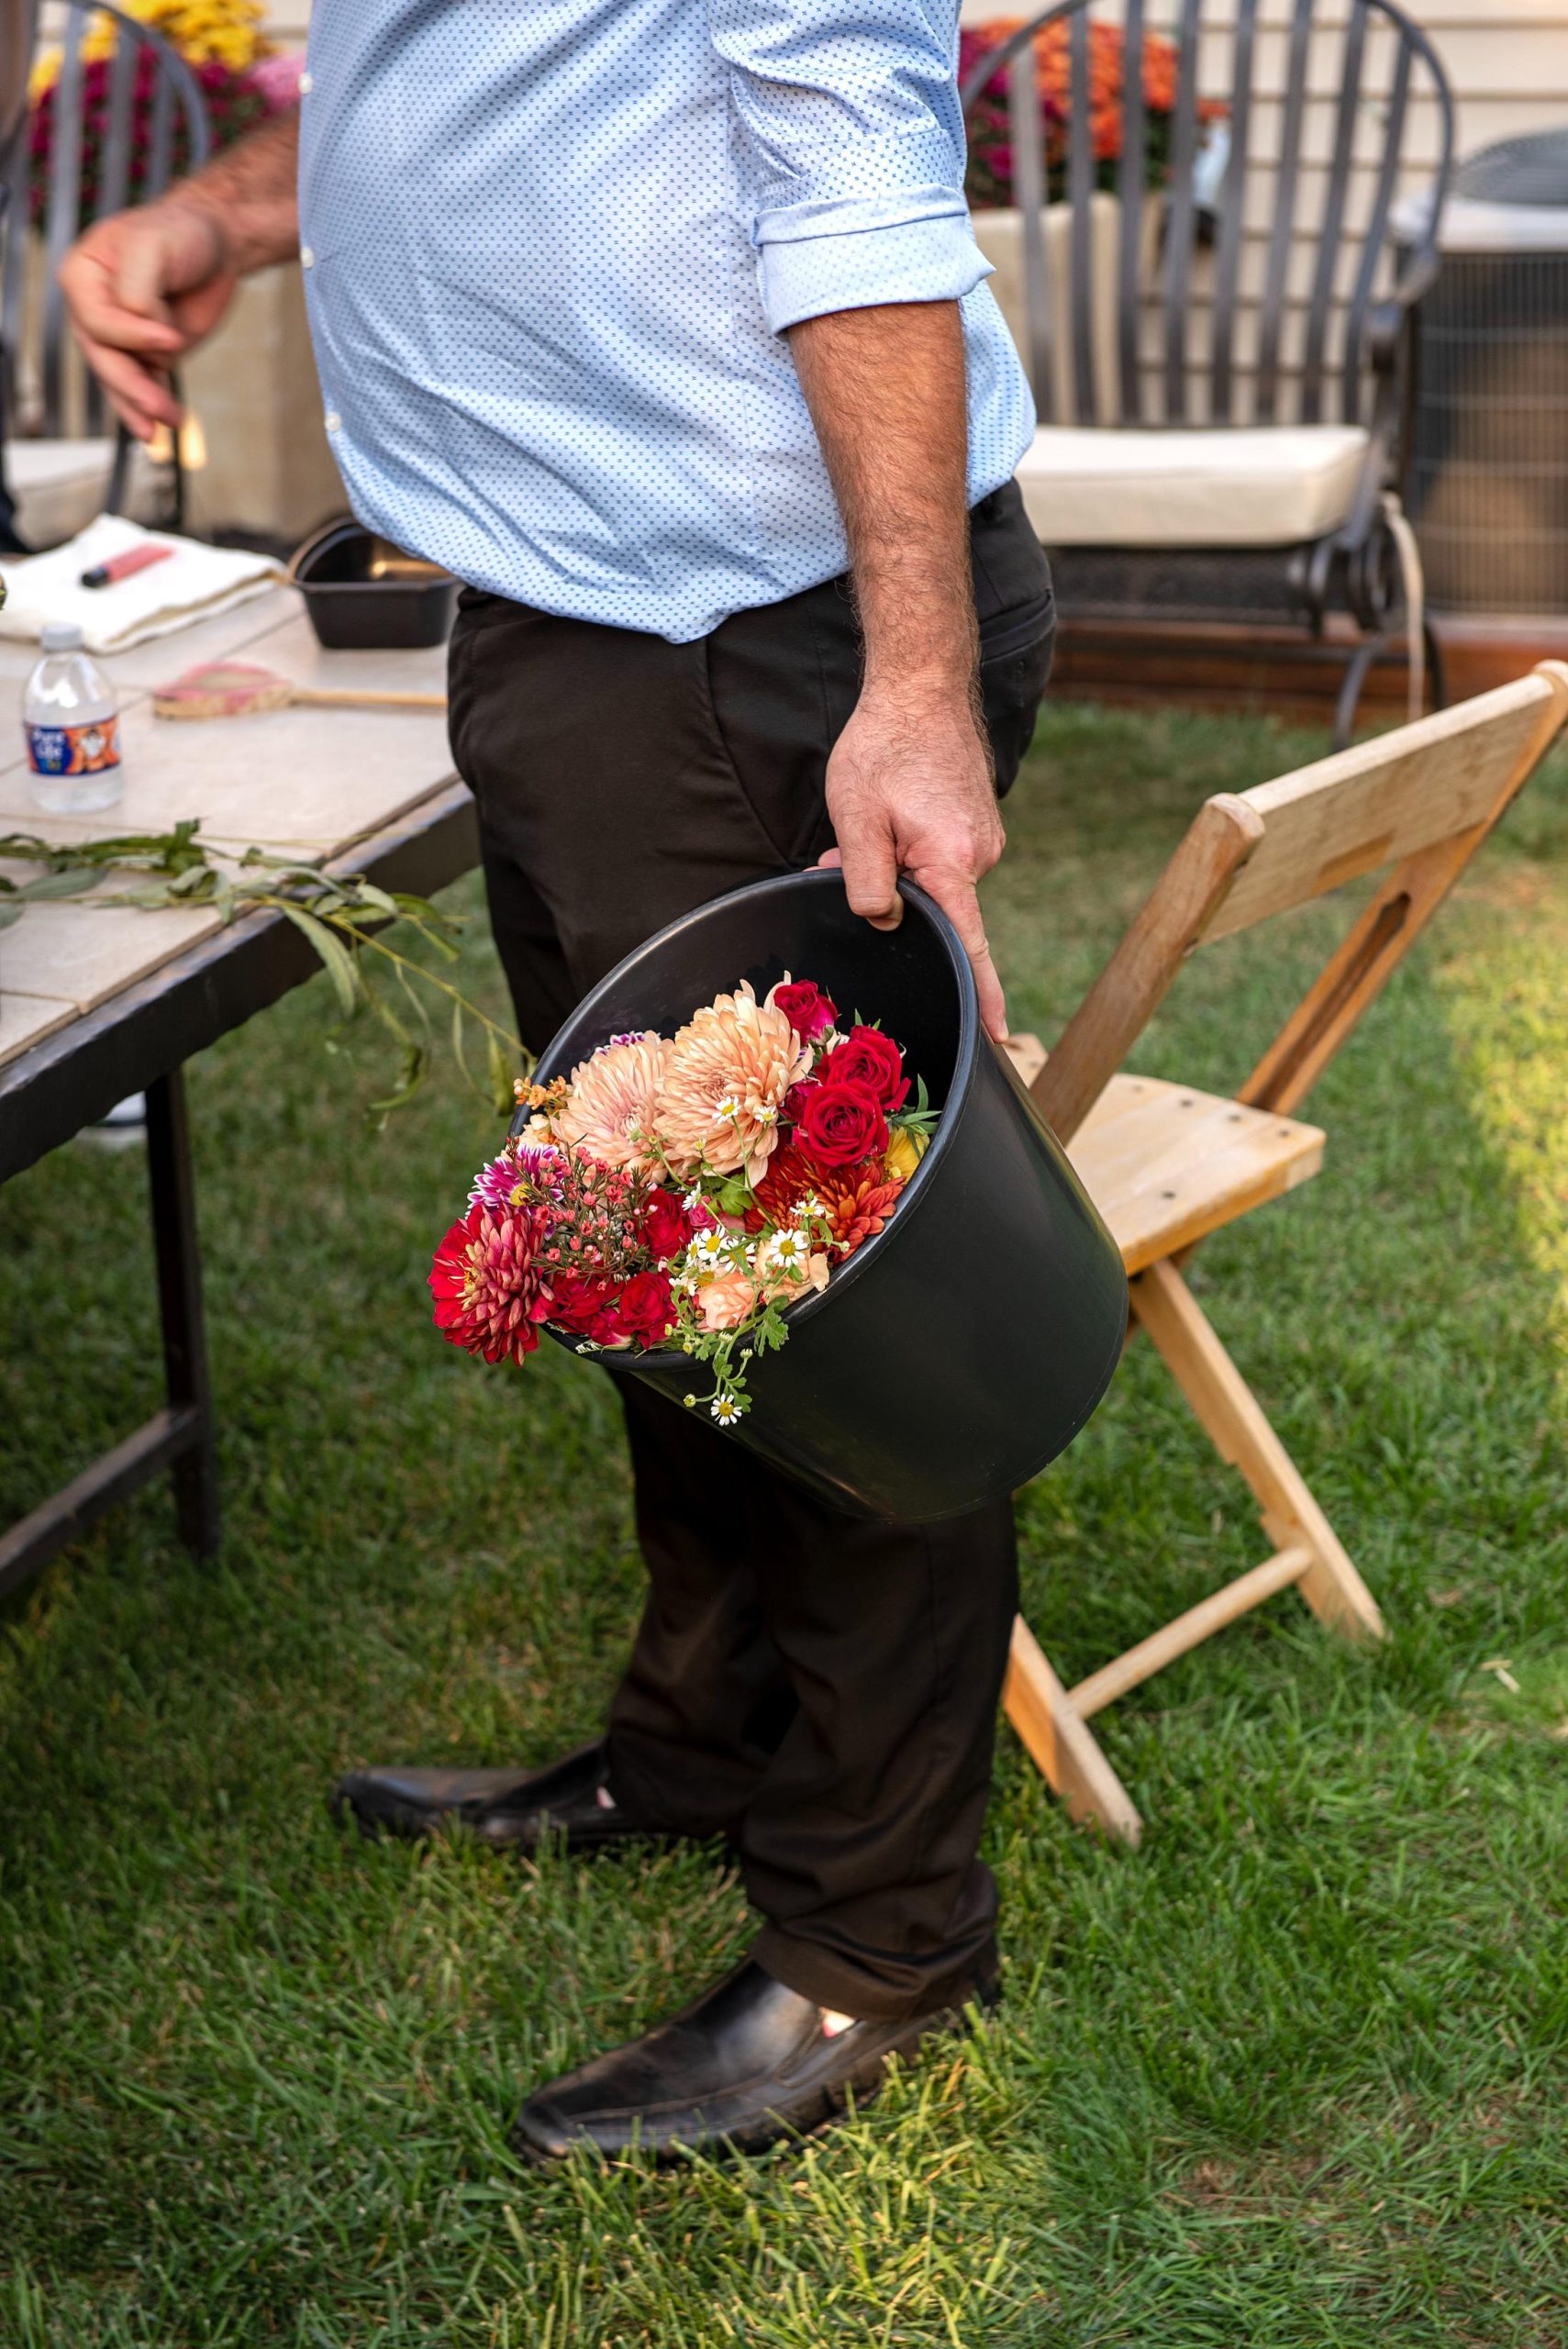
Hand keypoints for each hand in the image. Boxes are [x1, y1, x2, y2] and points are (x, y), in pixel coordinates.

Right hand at [57, 201, 237, 439]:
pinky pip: (140, 386)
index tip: (171, 337)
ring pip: (120, 380)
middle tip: (159, 408)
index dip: (131, 335)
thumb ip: (138, 289)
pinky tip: (162, 425)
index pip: (97, 321)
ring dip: (140, 406)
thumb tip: (145, 332)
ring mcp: (120, 335)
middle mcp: (94, 309)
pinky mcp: (146, 353)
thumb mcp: (152, 246)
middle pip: (104, 358)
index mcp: (83, 276)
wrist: (213, 245)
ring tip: (168, 421)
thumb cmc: (179, 234)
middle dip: (131, 387)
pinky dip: (149, 407)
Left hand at [818, 681, 1008, 1041]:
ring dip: (889, 868)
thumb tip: (882, 920)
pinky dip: (905, 850)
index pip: (970, 944)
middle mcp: (980, 855)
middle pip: (932, 907)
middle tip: (835, 863)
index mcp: (954, 860)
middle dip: (884, 898)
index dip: (984, 994)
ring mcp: (984, 839)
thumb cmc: (884, 745)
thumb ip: (867, 881)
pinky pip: (938, 858)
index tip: (998, 1035)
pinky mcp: (976, 825)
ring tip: (861, 826)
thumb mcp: (857, 817)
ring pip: (930, 881)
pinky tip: (884, 818)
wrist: (921, 687)